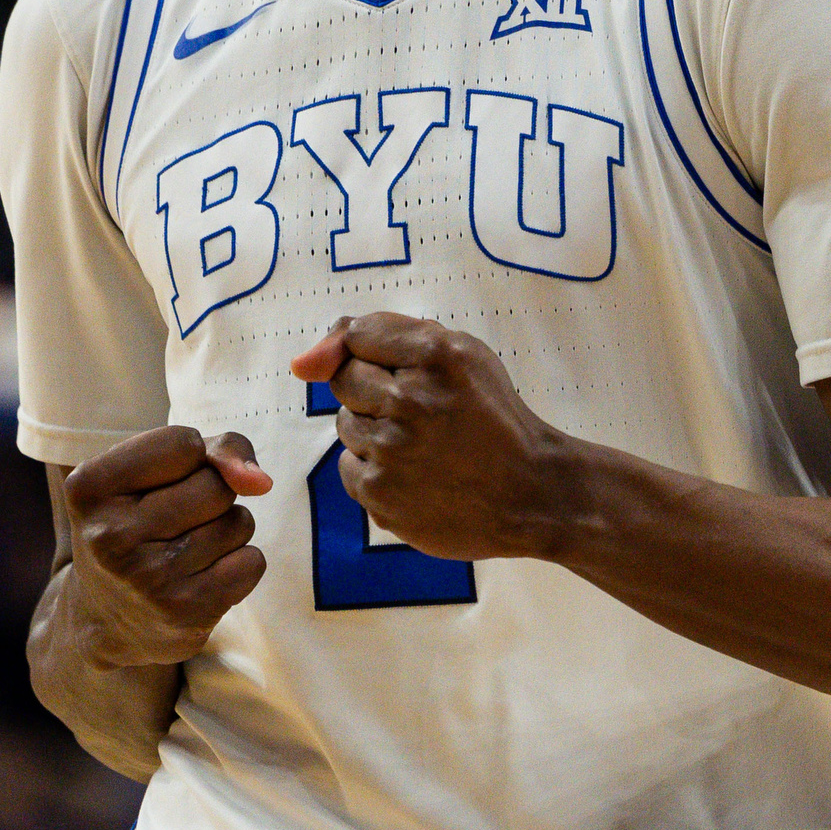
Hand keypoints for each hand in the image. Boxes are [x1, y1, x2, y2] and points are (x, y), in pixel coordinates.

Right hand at [61, 427, 273, 665]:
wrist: (108, 618)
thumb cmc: (140, 523)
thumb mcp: (153, 472)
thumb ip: (217, 450)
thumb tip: (260, 482)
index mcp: (89, 488)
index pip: (184, 443)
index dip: (191, 457)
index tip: (164, 481)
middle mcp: (110, 536)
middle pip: (216, 486)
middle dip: (212, 494)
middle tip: (175, 520)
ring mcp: (147, 579)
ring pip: (239, 522)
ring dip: (227, 529)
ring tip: (185, 549)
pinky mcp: (183, 613)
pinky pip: (252, 562)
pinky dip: (239, 563)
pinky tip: (202, 576)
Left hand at [290, 314, 574, 561]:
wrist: (530, 491)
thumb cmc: (491, 418)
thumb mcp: (459, 355)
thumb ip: (383, 335)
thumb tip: (300, 363)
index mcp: (436, 355)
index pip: (359, 334)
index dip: (379, 354)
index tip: (406, 373)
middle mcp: (411, 399)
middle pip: (345, 379)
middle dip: (374, 392)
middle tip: (420, 413)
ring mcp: (393, 450)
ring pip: (346, 425)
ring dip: (375, 431)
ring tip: (423, 447)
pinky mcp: (381, 494)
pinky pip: (349, 468)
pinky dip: (375, 470)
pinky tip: (415, 475)